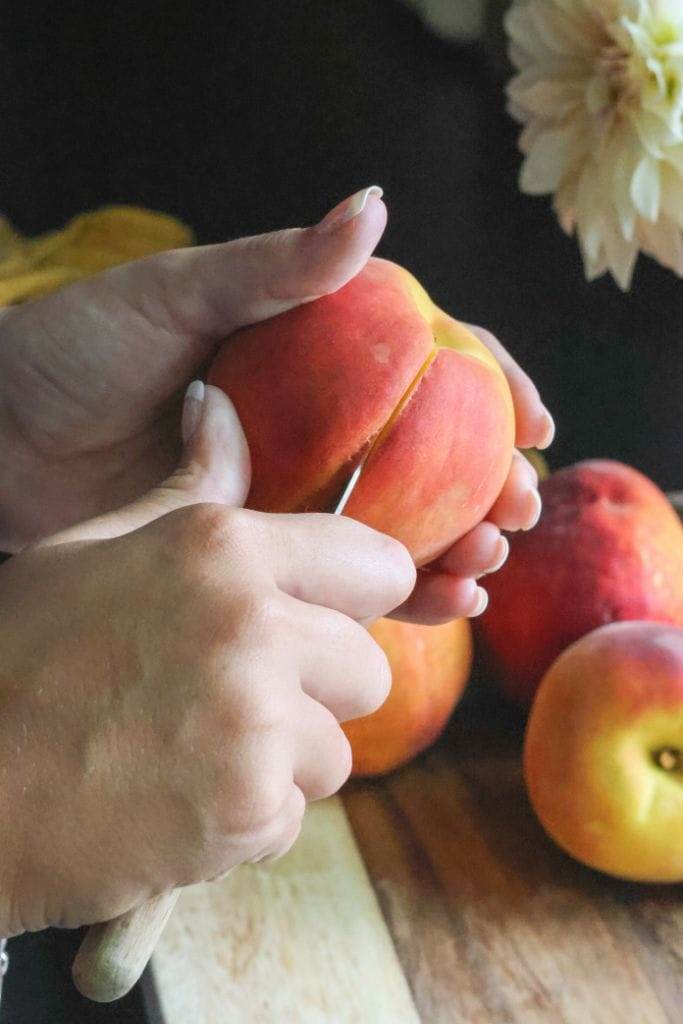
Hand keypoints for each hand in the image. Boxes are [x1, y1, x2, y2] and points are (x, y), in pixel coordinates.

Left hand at [0, 185, 552, 621]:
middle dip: (486, 487)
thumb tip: (376, 207)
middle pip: (426, 459)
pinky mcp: (254, 553)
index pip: (424, 366)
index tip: (537, 423)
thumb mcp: (177, 294)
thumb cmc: (76, 348)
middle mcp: (309, 428)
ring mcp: (285, 495)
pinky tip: (437, 603)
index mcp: (307, 357)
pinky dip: (393, 595)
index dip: (494, 391)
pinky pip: (335, 578)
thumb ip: (277, 267)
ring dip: (453, 549)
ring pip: (393, 527)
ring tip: (485, 561)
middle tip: (518, 511)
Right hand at [0, 386, 413, 935]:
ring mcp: (255, 722)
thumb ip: (186, 487)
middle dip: (318, 693)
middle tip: (239, 700)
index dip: (359, 599)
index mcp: (223, 548)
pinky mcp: (247, 809)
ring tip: (194, 753)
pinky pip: (293, 817)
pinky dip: (246, 821)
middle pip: (367, 668)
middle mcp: (253, 626)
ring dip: (281, 764)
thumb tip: (216, 402)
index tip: (326, 621)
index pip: (380, 566)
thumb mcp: (94, 547)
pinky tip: (176, 800)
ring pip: (335, 753)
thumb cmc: (18, 658)